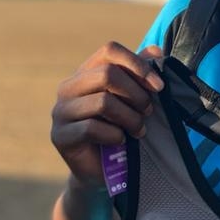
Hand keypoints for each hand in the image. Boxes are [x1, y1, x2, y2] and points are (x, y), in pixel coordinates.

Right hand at [50, 42, 163, 186]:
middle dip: (136, 94)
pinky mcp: (60, 136)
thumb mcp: (133, 100)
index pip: (109, 50)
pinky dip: (115, 136)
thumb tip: (156, 50)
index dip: (138, 65)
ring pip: (103, 102)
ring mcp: (61, 111)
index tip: (159, 86)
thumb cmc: (120, 128)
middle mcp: (69, 87)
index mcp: (86, 72)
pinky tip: (120, 142)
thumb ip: (140, 74)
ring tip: (139, 130)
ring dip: (130, 118)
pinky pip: (92, 129)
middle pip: (107, 74)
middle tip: (149, 112)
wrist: (102, 170)